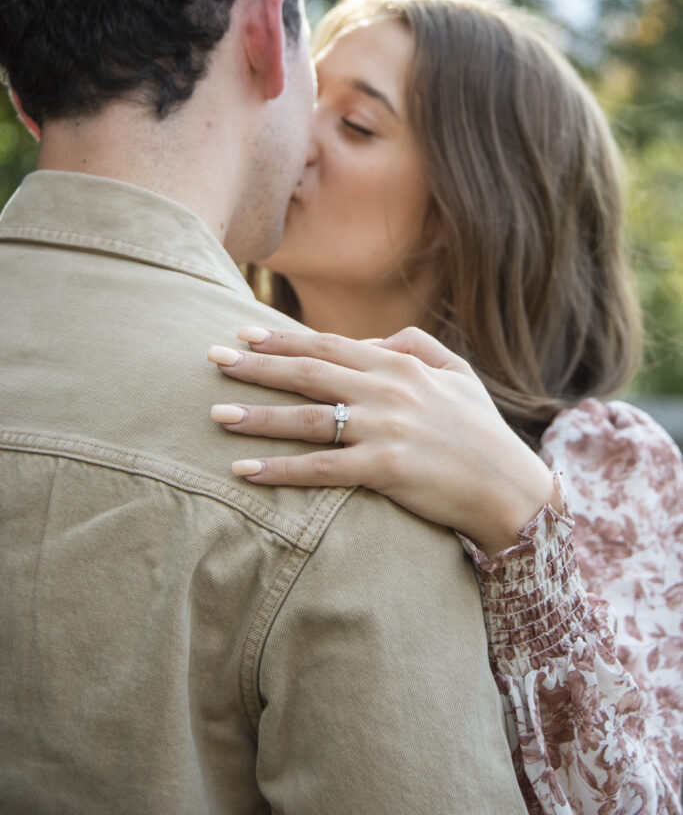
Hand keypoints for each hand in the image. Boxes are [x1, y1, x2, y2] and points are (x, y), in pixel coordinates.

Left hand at [208, 326, 558, 555]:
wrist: (511, 488)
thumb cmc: (481, 431)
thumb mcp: (458, 374)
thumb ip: (415, 345)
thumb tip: (370, 341)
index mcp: (400, 365)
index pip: (328, 345)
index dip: (282, 339)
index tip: (243, 334)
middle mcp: (387, 390)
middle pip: (308, 373)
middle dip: (256, 366)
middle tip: (211, 359)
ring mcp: (385, 429)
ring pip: (307, 419)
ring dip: (257, 415)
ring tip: (216, 414)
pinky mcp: (385, 470)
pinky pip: (321, 469)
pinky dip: (280, 469)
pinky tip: (246, 470)